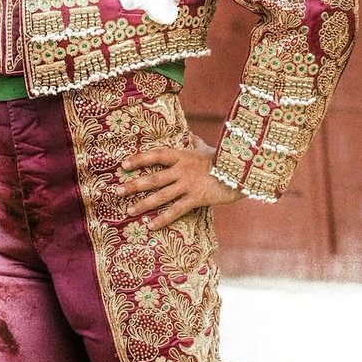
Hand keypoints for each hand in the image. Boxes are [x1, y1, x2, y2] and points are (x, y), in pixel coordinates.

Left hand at [116, 134, 241, 229]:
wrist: (244, 172)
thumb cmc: (225, 160)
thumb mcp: (208, 149)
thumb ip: (196, 143)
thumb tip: (191, 135)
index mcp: (183, 155)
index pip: (156, 155)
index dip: (139, 159)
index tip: (123, 164)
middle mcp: (182, 169)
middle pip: (153, 178)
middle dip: (133, 184)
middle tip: (117, 191)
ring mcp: (188, 184)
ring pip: (160, 195)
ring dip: (143, 204)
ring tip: (129, 211)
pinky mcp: (197, 198)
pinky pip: (176, 211)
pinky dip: (162, 219)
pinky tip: (150, 226)